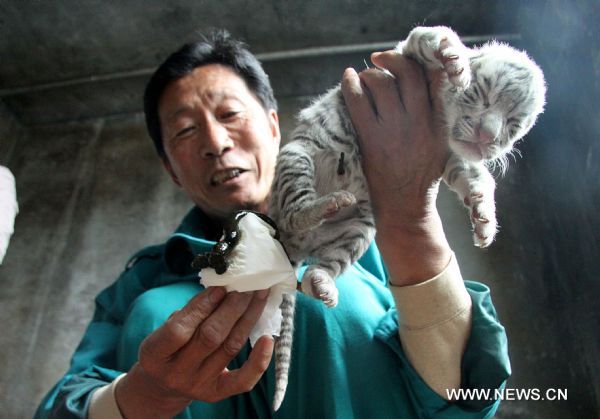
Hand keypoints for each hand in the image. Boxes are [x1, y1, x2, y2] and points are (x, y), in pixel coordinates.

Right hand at [115, 287, 272, 417]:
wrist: (161, 386)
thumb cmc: (166, 348)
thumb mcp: (162, 330)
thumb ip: (187, 314)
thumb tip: (221, 290)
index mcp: (154, 355)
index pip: (179, 331)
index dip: (201, 308)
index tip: (220, 288)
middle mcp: (176, 373)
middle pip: (210, 337)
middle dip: (232, 308)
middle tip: (246, 286)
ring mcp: (198, 385)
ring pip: (230, 348)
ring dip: (248, 318)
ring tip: (259, 296)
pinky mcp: (216, 393)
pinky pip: (243, 380)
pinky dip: (259, 360)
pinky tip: (267, 338)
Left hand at [341, 51, 451, 284]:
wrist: (406, 208)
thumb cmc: (421, 176)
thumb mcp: (440, 144)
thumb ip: (435, 116)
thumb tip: (427, 84)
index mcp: (437, 122)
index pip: (430, 79)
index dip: (413, 63)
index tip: (403, 60)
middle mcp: (418, 122)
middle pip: (406, 74)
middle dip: (391, 60)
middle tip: (378, 59)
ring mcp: (394, 130)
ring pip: (381, 83)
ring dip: (369, 74)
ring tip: (364, 77)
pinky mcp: (372, 139)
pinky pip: (358, 102)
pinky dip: (351, 85)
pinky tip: (347, 79)